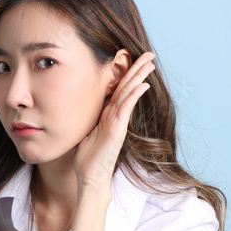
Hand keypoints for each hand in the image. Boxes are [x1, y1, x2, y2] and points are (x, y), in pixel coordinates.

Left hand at [72, 52, 155, 186]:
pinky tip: (143, 84)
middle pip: (128, 87)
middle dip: (138, 69)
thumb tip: (80, 106)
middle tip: (149, 54)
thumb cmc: (87, 157)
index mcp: (107, 114)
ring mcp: (118, 122)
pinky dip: (133, 95)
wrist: (90, 177)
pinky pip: (126, 108)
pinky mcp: (117, 130)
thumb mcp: (85, 131)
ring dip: (139, 77)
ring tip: (150, 62)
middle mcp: (115, 116)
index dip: (126, 73)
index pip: (119, 89)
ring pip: (129, 94)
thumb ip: (89, 118)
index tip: (133, 58)